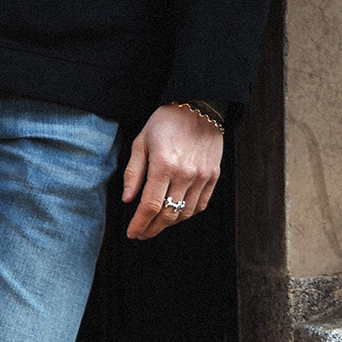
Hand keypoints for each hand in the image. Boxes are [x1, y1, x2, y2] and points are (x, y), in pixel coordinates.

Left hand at [122, 106, 223, 240]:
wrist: (199, 108)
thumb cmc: (165, 123)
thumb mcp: (141, 142)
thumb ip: (133, 173)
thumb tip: (128, 200)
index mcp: (164, 165)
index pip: (150, 205)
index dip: (140, 224)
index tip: (132, 233)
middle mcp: (185, 174)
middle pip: (168, 214)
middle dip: (152, 229)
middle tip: (141, 234)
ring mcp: (202, 176)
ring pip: (185, 213)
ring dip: (169, 223)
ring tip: (156, 224)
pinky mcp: (213, 176)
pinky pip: (200, 204)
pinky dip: (187, 214)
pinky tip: (175, 213)